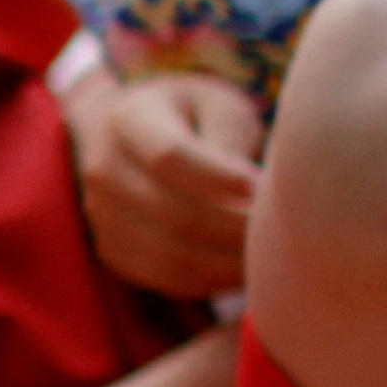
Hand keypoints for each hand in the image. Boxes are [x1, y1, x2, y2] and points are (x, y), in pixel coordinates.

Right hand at [70, 67, 265, 297]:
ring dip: (228, 263)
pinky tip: (245, 268)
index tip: (264, 189)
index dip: (219, 178)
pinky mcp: (112, 250)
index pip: (169, 156)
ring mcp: (101, 214)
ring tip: (270, 255)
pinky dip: (214, 281)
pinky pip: (168, 279)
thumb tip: (252, 194)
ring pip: (172, 255)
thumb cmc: (194, 116)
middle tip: (285, 233)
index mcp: (128, 119)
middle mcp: (102, 168)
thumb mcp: (218, 106)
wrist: (133, 137)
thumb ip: (231, 138)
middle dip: (235, 228)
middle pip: (173, 212)